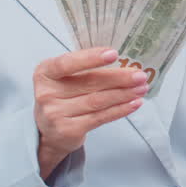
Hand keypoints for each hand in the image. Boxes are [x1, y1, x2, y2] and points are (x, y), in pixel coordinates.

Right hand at [33, 47, 148, 176]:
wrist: (49, 132)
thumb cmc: (61, 97)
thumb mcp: (63, 79)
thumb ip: (84, 69)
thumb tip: (122, 61)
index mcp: (44, 73)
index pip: (66, 63)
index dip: (90, 58)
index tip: (113, 54)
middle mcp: (46, 94)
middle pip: (89, 83)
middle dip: (118, 78)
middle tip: (139, 74)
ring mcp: (56, 114)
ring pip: (97, 101)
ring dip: (123, 93)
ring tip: (141, 88)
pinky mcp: (69, 130)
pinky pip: (100, 117)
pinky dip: (120, 109)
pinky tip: (134, 103)